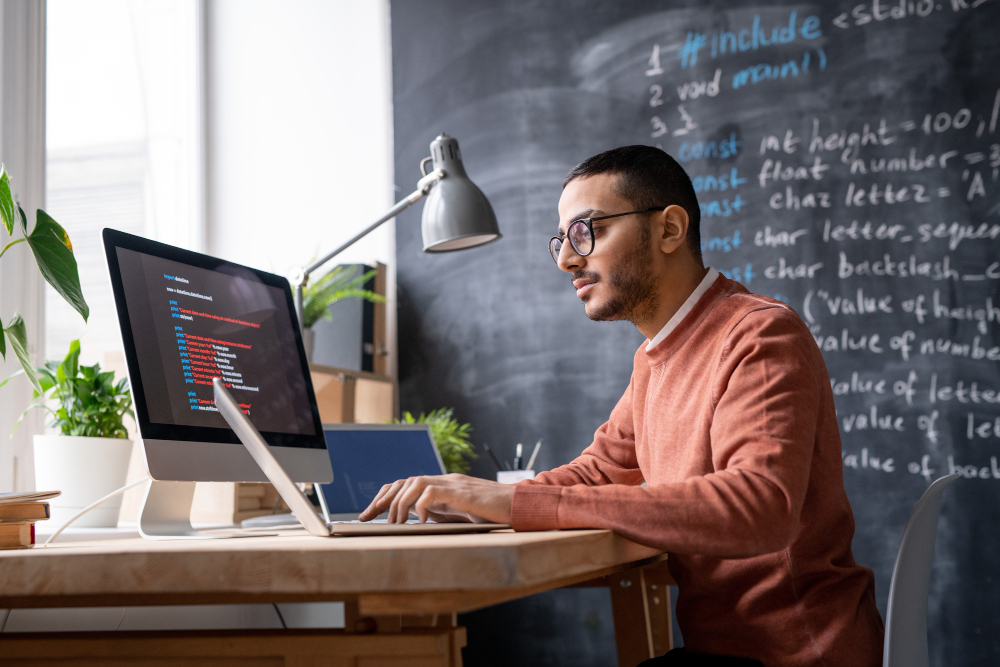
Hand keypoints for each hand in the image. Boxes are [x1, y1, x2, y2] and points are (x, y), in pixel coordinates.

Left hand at [359, 473, 514, 523]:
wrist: (521, 506)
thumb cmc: (494, 514)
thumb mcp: (461, 515)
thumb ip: (440, 513)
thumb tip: (414, 522)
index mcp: (442, 486)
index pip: (405, 484)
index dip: (383, 497)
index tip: (367, 515)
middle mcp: (445, 481)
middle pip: (403, 481)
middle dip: (381, 501)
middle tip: (367, 519)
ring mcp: (453, 484)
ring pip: (413, 483)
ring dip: (399, 505)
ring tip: (395, 524)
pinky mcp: (462, 491)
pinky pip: (432, 493)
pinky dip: (421, 507)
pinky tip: (421, 522)